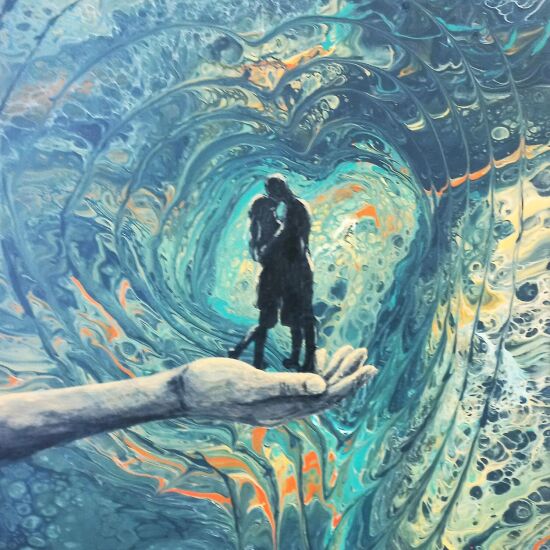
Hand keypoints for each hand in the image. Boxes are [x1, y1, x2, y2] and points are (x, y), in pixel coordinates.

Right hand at [176, 346, 376, 425]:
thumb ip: (285, 385)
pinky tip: (317, 359)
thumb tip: (322, 386)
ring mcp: (273, 404)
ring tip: (348, 353)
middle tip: (364, 354)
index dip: (349, 382)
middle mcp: (282, 411)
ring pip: (313, 390)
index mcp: (281, 409)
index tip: (368, 366)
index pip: (325, 397)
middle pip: (324, 395)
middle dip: (346, 374)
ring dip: (332, 372)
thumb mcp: (249, 383)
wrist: (184, 391)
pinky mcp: (265, 395)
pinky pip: (298, 387)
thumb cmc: (212, 384)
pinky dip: (312, 373)